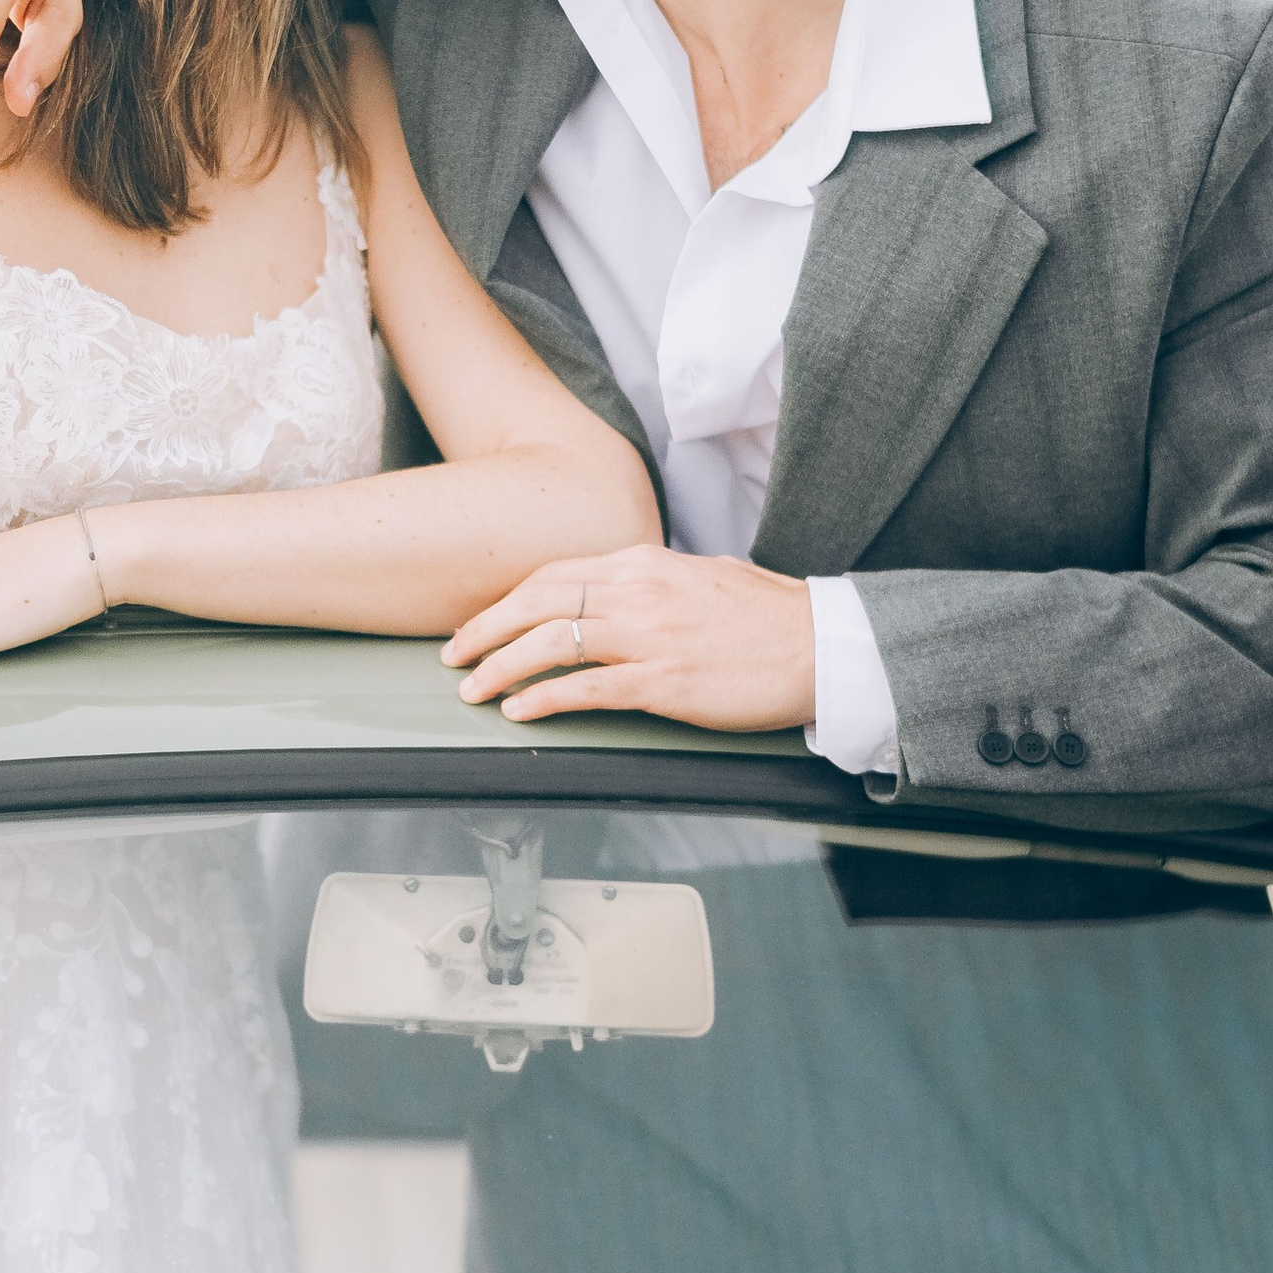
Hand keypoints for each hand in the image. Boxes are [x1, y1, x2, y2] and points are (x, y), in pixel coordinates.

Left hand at [443, 546, 817, 730]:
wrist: (820, 646)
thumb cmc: (768, 617)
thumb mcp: (701, 577)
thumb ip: (651, 582)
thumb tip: (615, 595)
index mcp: (644, 562)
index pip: (552, 573)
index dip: (505, 600)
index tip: (478, 623)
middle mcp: (638, 591)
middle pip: (537, 601)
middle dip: (484, 630)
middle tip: (453, 655)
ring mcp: (649, 636)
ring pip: (550, 642)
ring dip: (499, 667)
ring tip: (471, 690)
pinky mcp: (664, 681)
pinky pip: (587, 688)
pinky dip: (543, 698)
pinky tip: (519, 710)